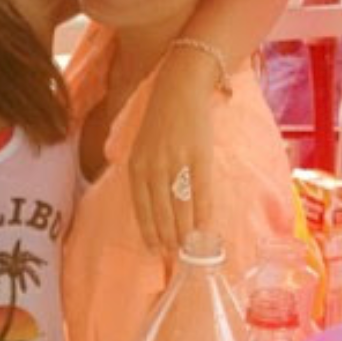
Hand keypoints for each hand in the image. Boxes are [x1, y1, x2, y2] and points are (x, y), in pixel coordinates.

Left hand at [129, 47, 217, 262]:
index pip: (141, 205)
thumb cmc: (161, 114)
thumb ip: (142, 168)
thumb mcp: (141, 142)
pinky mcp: (198, 156)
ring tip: (188, 247)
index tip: (154, 248)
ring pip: (179, 206)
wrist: (181, 85)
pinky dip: (202, 211)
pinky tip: (204, 226)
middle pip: (160, 211)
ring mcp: (176, 162)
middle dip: (166, 236)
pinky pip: (200, 191)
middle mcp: (153, 166)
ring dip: (184, 230)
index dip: (148, 229)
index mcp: (137, 163)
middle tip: (173, 255)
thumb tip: (148, 198)